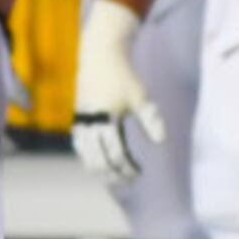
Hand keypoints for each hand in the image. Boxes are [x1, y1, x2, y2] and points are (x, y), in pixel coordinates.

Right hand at [73, 0, 164, 183]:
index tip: (138, 173)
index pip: (115, 152)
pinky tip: (99, 164)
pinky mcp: (77, 117)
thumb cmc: (124, 77)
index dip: (126, 166)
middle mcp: (90, 122)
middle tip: (127, 181)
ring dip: (99, 168)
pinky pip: (80, 144)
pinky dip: (88, 157)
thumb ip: (151, 120)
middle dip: (112, 172)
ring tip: (113, 178)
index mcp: (106, 118)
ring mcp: (81, 120)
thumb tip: (161, 141)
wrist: (100, 56)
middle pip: (98, 158)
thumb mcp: (141, 97)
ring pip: (86, 154)